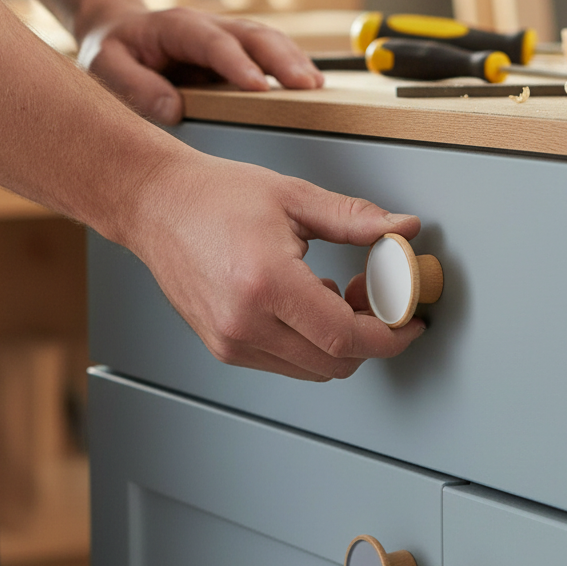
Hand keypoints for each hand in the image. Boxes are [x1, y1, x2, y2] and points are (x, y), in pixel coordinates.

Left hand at [79, 6, 324, 123]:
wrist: (118, 29)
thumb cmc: (111, 49)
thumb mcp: (104, 65)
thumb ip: (134, 85)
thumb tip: (174, 109)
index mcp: (177, 25)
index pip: (213, 42)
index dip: (238, 63)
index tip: (259, 87)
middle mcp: (209, 25)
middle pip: (253, 35)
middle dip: (282, 59)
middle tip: (307, 85)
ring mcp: (226, 35)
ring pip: (269, 40)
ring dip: (294, 61)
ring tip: (316, 86)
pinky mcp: (237, 50)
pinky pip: (269, 53)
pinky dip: (291, 65)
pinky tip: (309, 83)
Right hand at [122, 150, 424, 380]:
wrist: (157, 204)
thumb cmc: (214, 195)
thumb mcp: (294, 197)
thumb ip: (354, 219)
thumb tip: (402, 230)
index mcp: (266, 283)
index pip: (345, 337)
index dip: (389, 336)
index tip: (410, 323)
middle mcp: (244, 323)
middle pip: (333, 363)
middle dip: (369, 337)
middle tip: (374, 295)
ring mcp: (230, 341)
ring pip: (311, 370)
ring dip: (338, 342)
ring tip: (334, 292)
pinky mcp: (222, 346)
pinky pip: (284, 363)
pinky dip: (308, 343)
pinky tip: (305, 302)